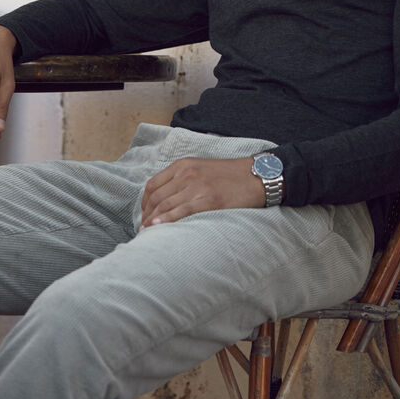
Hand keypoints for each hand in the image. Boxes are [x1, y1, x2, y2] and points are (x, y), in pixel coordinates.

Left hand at [140, 156, 265, 226]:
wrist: (256, 176)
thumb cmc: (229, 175)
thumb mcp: (201, 168)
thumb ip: (182, 178)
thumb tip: (165, 198)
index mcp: (184, 164)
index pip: (153, 184)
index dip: (144, 202)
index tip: (144, 214)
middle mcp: (187, 173)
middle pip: (156, 197)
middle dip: (146, 215)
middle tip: (143, 229)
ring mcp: (197, 186)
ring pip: (165, 205)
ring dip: (152, 221)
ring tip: (146, 233)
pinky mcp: (208, 200)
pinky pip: (181, 212)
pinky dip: (166, 220)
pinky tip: (157, 227)